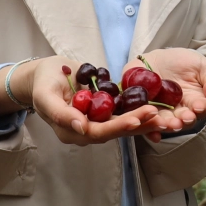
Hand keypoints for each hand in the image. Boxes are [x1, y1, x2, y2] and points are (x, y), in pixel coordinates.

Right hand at [22, 57, 174, 145]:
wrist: (46, 74)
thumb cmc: (43, 83)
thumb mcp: (45, 96)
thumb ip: (60, 113)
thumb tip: (81, 127)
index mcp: (72, 131)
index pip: (98, 132)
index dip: (118, 127)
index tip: (135, 119)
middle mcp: (87, 129)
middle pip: (115, 130)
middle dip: (136, 123)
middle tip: (156, 115)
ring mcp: (97, 119)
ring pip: (122, 123)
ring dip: (142, 120)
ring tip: (162, 115)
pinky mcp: (105, 108)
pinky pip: (123, 111)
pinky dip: (138, 110)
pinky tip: (156, 107)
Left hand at [135, 48, 205, 140]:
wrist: (158, 58)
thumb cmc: (184, 63)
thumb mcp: (203, 66)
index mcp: (194, 103)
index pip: (200, 110)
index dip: (200, 109)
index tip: (198, 106)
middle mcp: (177, 113)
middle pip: (181, 121)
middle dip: (182, 121)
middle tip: (182, 119)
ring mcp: (158, 112)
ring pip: (161, 123)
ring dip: (164, 125)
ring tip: (165, 123)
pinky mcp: (139, 110)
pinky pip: (142, 121)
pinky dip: (146, 129)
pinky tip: (150, 132)